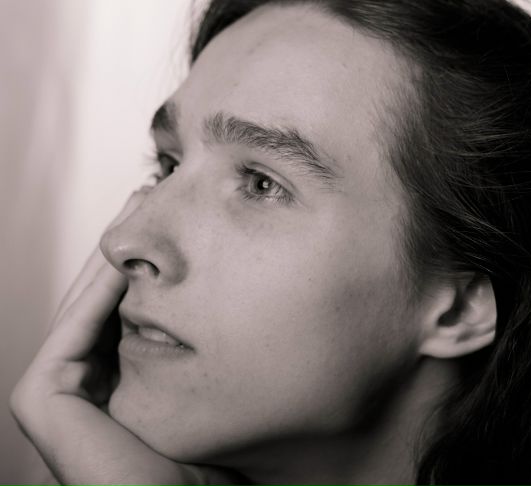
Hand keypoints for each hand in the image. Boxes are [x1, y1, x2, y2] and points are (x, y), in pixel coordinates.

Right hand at [10, 188, 243, 485]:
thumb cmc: (207, 462)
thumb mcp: (203, 389)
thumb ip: (195, 350)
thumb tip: (225, 302)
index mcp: (114, 384)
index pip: (123, 310)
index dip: (146, 268)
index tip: (174, 224)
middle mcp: (84, 387)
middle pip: (102, 302)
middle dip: (126, 252)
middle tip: (150, 199)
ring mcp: (57, 394)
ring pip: (85, 309)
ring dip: (113, 261)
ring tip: (136, 211)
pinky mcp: (41, 400)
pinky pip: (74, 331)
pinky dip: (98, 293)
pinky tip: (128, 262)